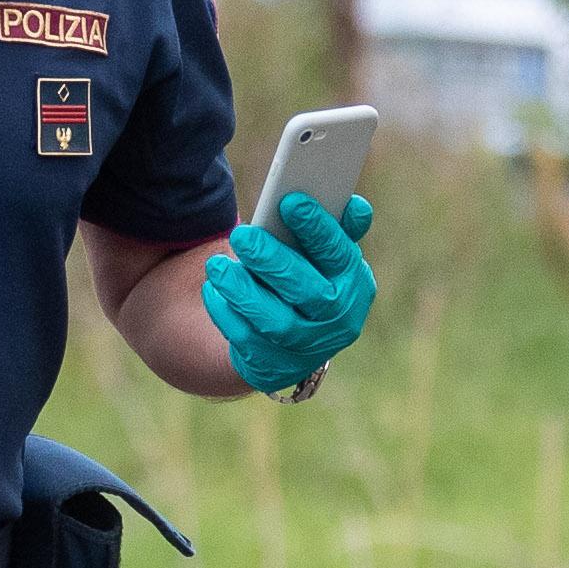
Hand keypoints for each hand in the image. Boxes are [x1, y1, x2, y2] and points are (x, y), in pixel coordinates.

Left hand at [204, 190, 376, 397]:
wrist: (293, 341)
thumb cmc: (309, 279)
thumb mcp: (325, 257)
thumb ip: (338, 229)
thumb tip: (355, 206)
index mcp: (355, 285)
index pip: (340, 255)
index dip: (317, 229)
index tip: (290, 201)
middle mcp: (338, 322)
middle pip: (305, 291)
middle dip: (271, 260)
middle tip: (241, 234)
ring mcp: (306, 349)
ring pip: (273, 321)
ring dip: (242, 290)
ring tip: (216, 265)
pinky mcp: (273, 366)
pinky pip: (245, 339)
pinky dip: (225, 312)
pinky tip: (213, 288)